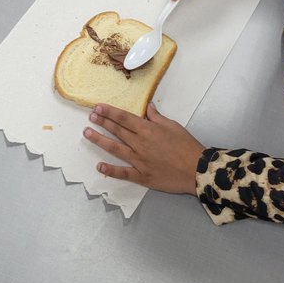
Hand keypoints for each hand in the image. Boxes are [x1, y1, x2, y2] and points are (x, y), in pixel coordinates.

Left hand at [84, 102, 202, 192]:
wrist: (196, 169)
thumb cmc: (186, 145)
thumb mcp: (173, 126)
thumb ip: (157, 117)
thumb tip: (148, 106)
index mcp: (148, 129)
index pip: (124, 118)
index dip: (110, 112)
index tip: (98, 107)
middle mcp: (140, 143)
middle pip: (117, 131)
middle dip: (102, 122)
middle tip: (90, 116)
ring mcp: (139, 160)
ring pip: (115, 148)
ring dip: (100, 140)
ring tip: (87, 133)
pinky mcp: (142, 176)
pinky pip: (124, 172)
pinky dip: (111, 170)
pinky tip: (99, 166)